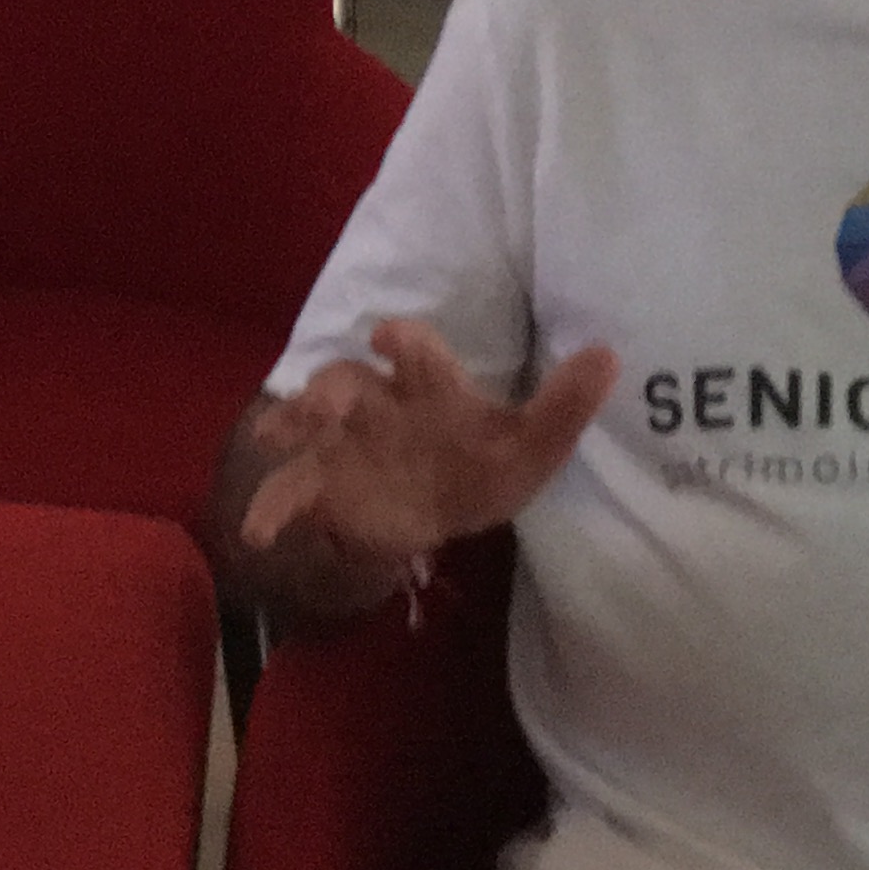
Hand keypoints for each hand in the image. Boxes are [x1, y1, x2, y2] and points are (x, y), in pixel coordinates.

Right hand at [233, 319, 615, 605]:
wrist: (441, 510)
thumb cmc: (482, 466)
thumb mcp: (531, 446)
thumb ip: (564, 405)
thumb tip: (611, 357)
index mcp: (427, 389)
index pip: (414, 352)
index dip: (399, 339)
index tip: (387, 336)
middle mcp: (377, 406)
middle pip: (345, 383)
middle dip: (330, 389)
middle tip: (324, 406)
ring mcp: (343, 445)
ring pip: (306, 425)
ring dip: (288, 425)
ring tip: (273, 439)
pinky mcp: (322, 486)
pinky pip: (288, 491)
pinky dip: (268, 508)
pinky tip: (257, 533)